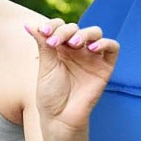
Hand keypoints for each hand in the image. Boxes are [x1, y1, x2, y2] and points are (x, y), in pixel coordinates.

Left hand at [26, 18, 119, 140]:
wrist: (60, 116)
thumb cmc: (50, 94)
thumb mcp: (45, 66)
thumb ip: (43, 44)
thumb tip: (29, 24)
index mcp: (60, 48)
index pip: (60, 26)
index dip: (53, 25)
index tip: (43, 32)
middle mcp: (76, 50)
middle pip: (76, 28)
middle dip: (65, 31)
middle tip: (55, 42)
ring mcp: (91, 57)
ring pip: (95, 33)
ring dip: (85, 33)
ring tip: (74, 44)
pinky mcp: (105, 67)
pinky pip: (112, 48)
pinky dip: (105, 43)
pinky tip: (92, 49)